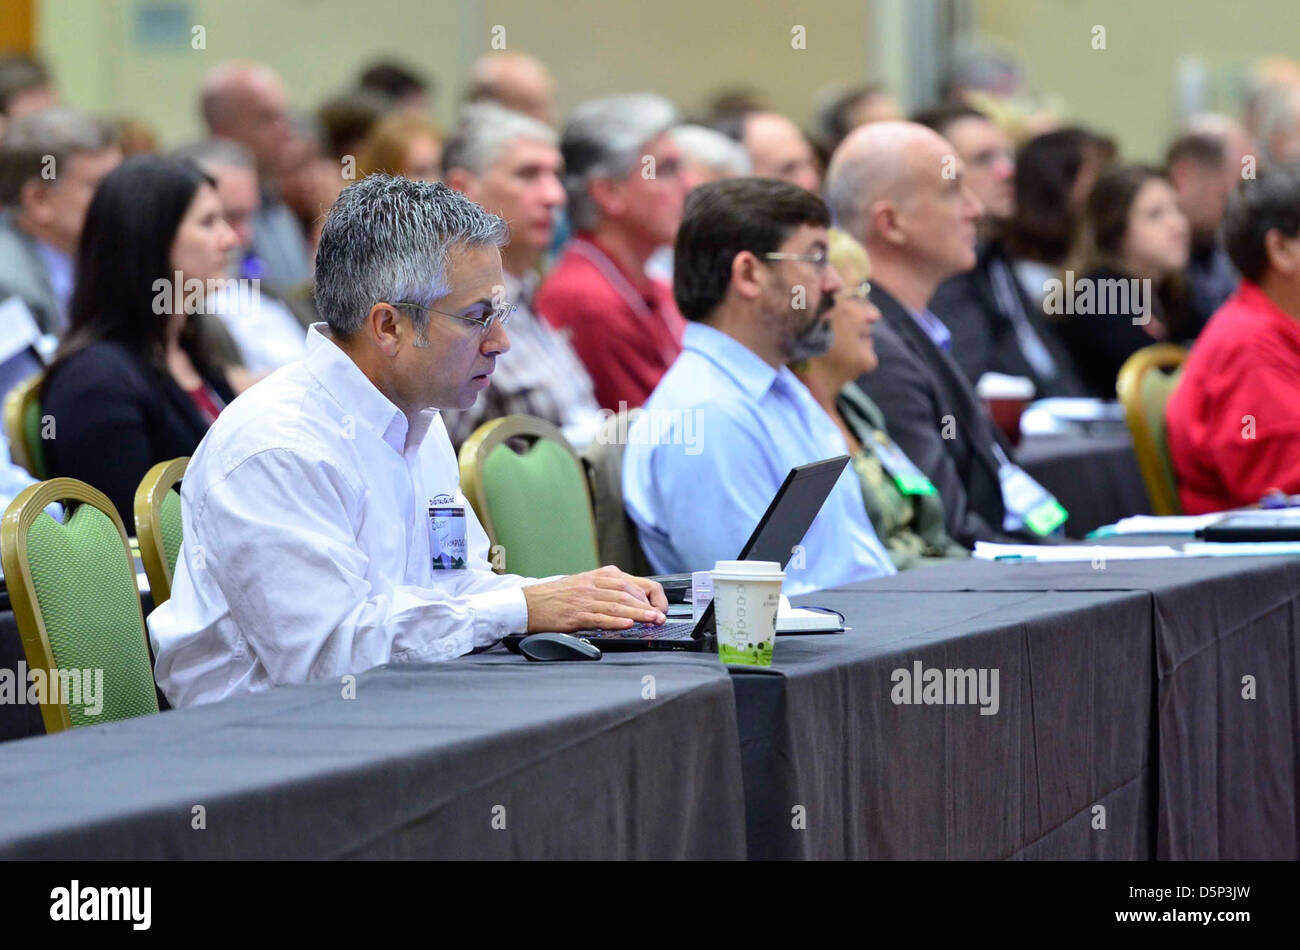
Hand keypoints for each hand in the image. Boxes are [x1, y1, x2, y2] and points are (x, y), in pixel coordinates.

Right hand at [523, 565, 667, 631]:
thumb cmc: (557, 596)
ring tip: (653, 620)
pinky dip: (615, 620)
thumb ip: (607, 589)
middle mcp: (593, 584)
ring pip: (617, 604)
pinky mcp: (574, 614)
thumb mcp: (585, 584)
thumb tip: (635, 600)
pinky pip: (598, 617)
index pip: (631, 582)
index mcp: (598, 575)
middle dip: (648, 605)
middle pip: (627, 592)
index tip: (659, 607)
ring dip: (638, 613)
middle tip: (661, 616)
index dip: (649, 595)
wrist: (528, 603)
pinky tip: (627, 624)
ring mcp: (584, 599)